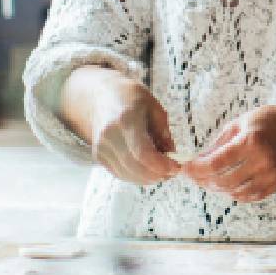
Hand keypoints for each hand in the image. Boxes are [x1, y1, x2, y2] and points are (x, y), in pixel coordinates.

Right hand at [71, 67, 181, 184]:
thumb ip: (163, 131)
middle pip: (135, 167)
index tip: (176, 167)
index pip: (143, 152)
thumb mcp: (153, 106)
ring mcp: (101, 147)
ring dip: (148, 178)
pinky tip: (148, 170)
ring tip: (162, 171)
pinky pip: (120, 173)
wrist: (99, 96)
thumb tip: (171, 154)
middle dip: (157, 174)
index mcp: (126, 119)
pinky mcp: (98, 156)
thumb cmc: (130, 97)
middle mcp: (110, 135)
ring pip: (127, 174)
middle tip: (172, 172)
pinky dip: (136, 176)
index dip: (161, 165)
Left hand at [183, 105, 275, 202]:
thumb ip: (217, 145)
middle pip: (223, 182)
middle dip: (204, 181)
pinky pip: (249, 196)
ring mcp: (271, 175)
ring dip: (218, 189)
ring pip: (235, 193)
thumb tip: (196, 163)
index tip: (185, 169)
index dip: (197, 170)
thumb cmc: (266, 122)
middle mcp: (263, 160)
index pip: (216, 164)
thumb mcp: (239, 124)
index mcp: (251, 141)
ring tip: (210, 180)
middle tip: (194, 176)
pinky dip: (235, 193)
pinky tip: (228, 184)